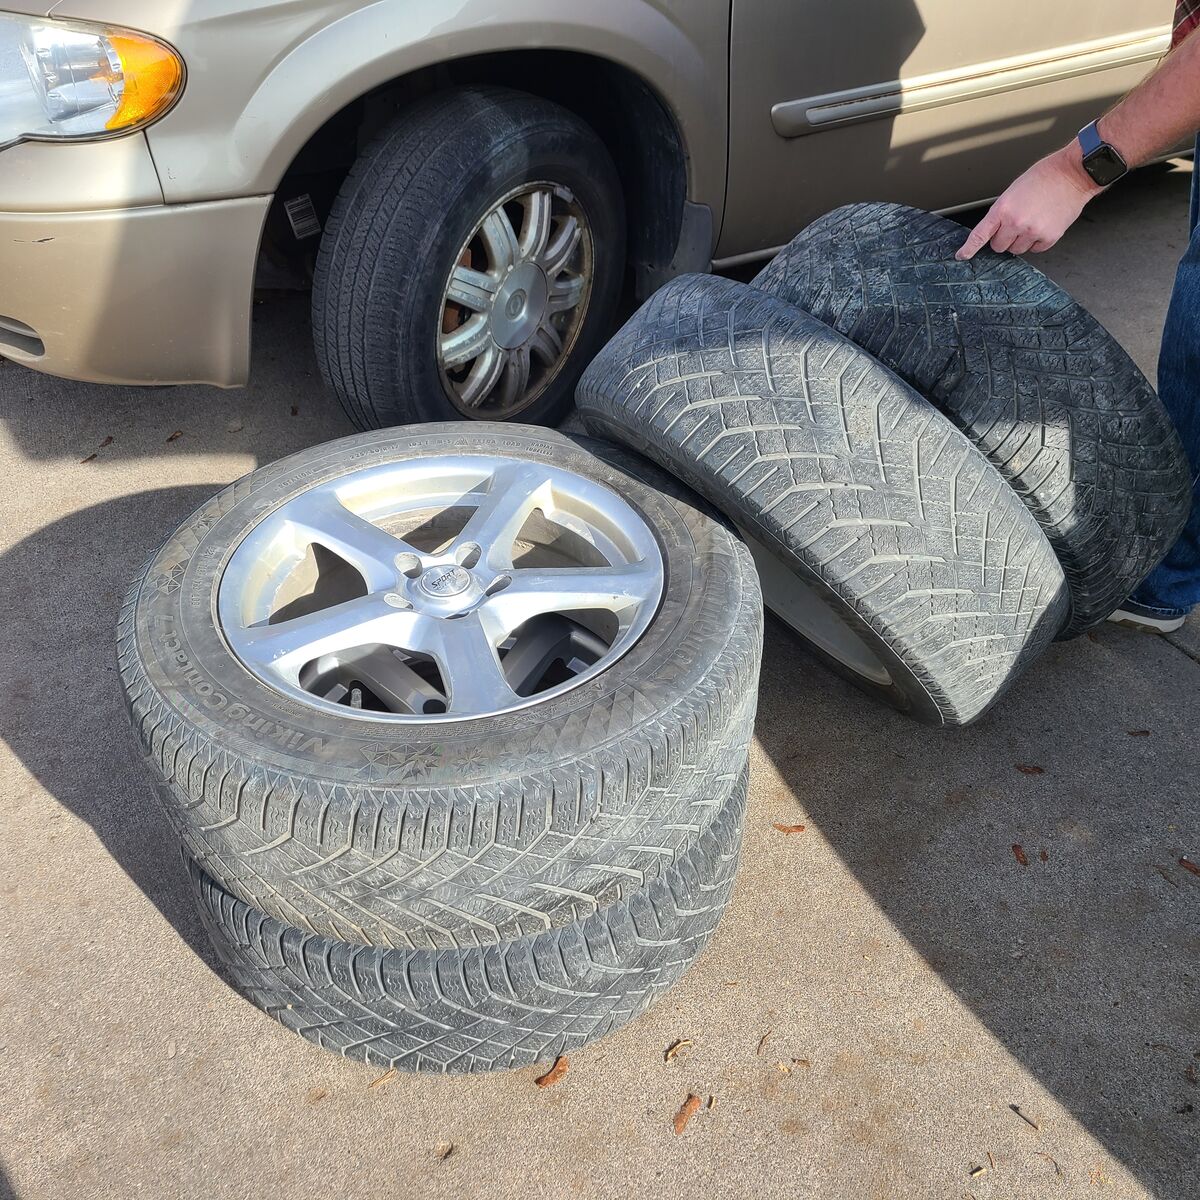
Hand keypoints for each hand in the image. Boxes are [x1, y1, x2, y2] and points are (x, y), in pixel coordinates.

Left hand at [956, 146, 1102, 259]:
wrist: (1074, 173)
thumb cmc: (1045, 176)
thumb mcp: (1013, 191)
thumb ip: (1002, 212)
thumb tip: (996, 230)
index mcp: (1003, 209)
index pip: (979, 235)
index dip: (969, 248)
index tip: (962, 256)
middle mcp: (1016, 222)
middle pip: (998, 246)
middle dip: (1003, 238)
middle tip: (1015, 224)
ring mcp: (1033, 232)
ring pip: (1016, 250)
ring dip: (1020, 241)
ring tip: (1032, 221)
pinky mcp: (1049, 237)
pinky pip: (1035, 249)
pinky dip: (1037, 242)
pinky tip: (1043, 225)